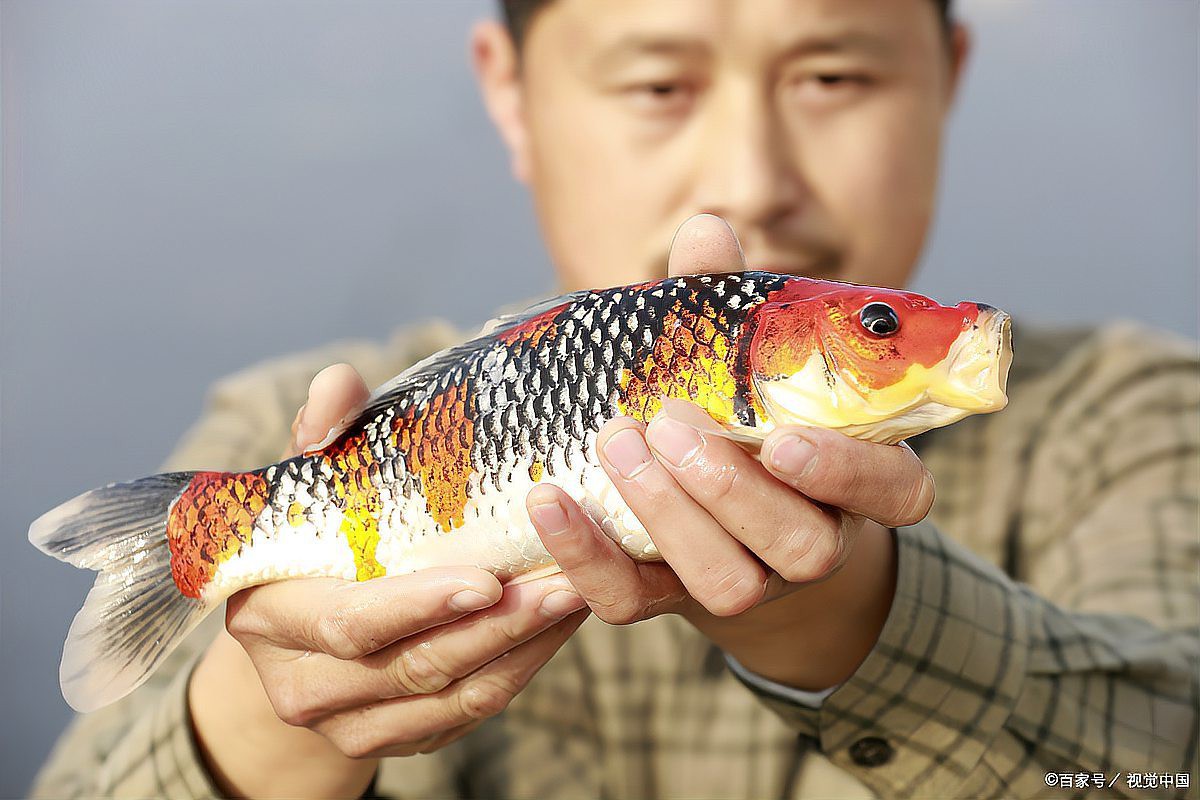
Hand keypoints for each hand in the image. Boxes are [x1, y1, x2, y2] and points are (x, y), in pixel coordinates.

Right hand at [189, 364, 589, 798]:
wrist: (300, 624)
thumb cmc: (317, 533)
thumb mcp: (314, 479)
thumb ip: (325, 429)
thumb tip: (339, 384)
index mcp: (269, 618)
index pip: (349, 624)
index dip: (418, 606)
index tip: (487, 579)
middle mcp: (302, 685)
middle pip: (413, 666)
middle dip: (496, 626)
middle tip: (563, 582)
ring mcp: (352, 724)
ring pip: (454, 695)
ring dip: (523, 645)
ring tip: (578, 593)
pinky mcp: (402, 738)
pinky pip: (473, 710)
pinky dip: (522, 666)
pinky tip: (559, 621)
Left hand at [525, 215, 931, 689]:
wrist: (709, 508)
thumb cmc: (737, 412)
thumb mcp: (741, 360)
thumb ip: (728, 305)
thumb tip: (705, 229)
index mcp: (855, 480)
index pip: (893, 492)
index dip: (848, 474)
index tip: (784, 440)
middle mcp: (812, 541)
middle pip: (802, 546)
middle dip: (730, 487)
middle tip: (669, 422)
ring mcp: (747, 583)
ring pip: (727, 585)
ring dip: (669, 517)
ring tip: (619, 444)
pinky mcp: (669, 602)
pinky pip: (633, 603)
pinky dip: (586, 557)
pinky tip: (549, 499)